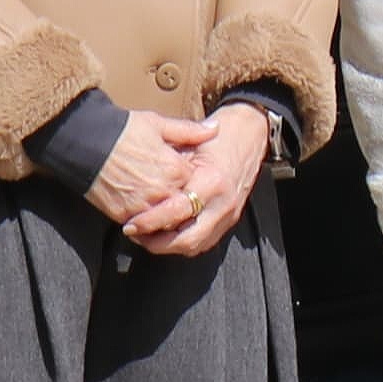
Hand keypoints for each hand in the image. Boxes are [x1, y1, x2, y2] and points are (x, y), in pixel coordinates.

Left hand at [107, 112, 268, 256]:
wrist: (251, 135)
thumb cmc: (219, 135)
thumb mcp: (190, 143)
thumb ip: (168, 167)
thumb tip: (138, 186)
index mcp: (211, 182)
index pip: (177, 212)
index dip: (150, 222)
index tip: (131, 224)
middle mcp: (222, 203)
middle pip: (187, 239)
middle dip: (157, 243)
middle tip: (134, 234)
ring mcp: (229, 214)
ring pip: (196, 245)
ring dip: (169, 246)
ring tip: (146, 237)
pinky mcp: (230, 220)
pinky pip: (205, 242)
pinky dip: (184, 243)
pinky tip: (167, 236)